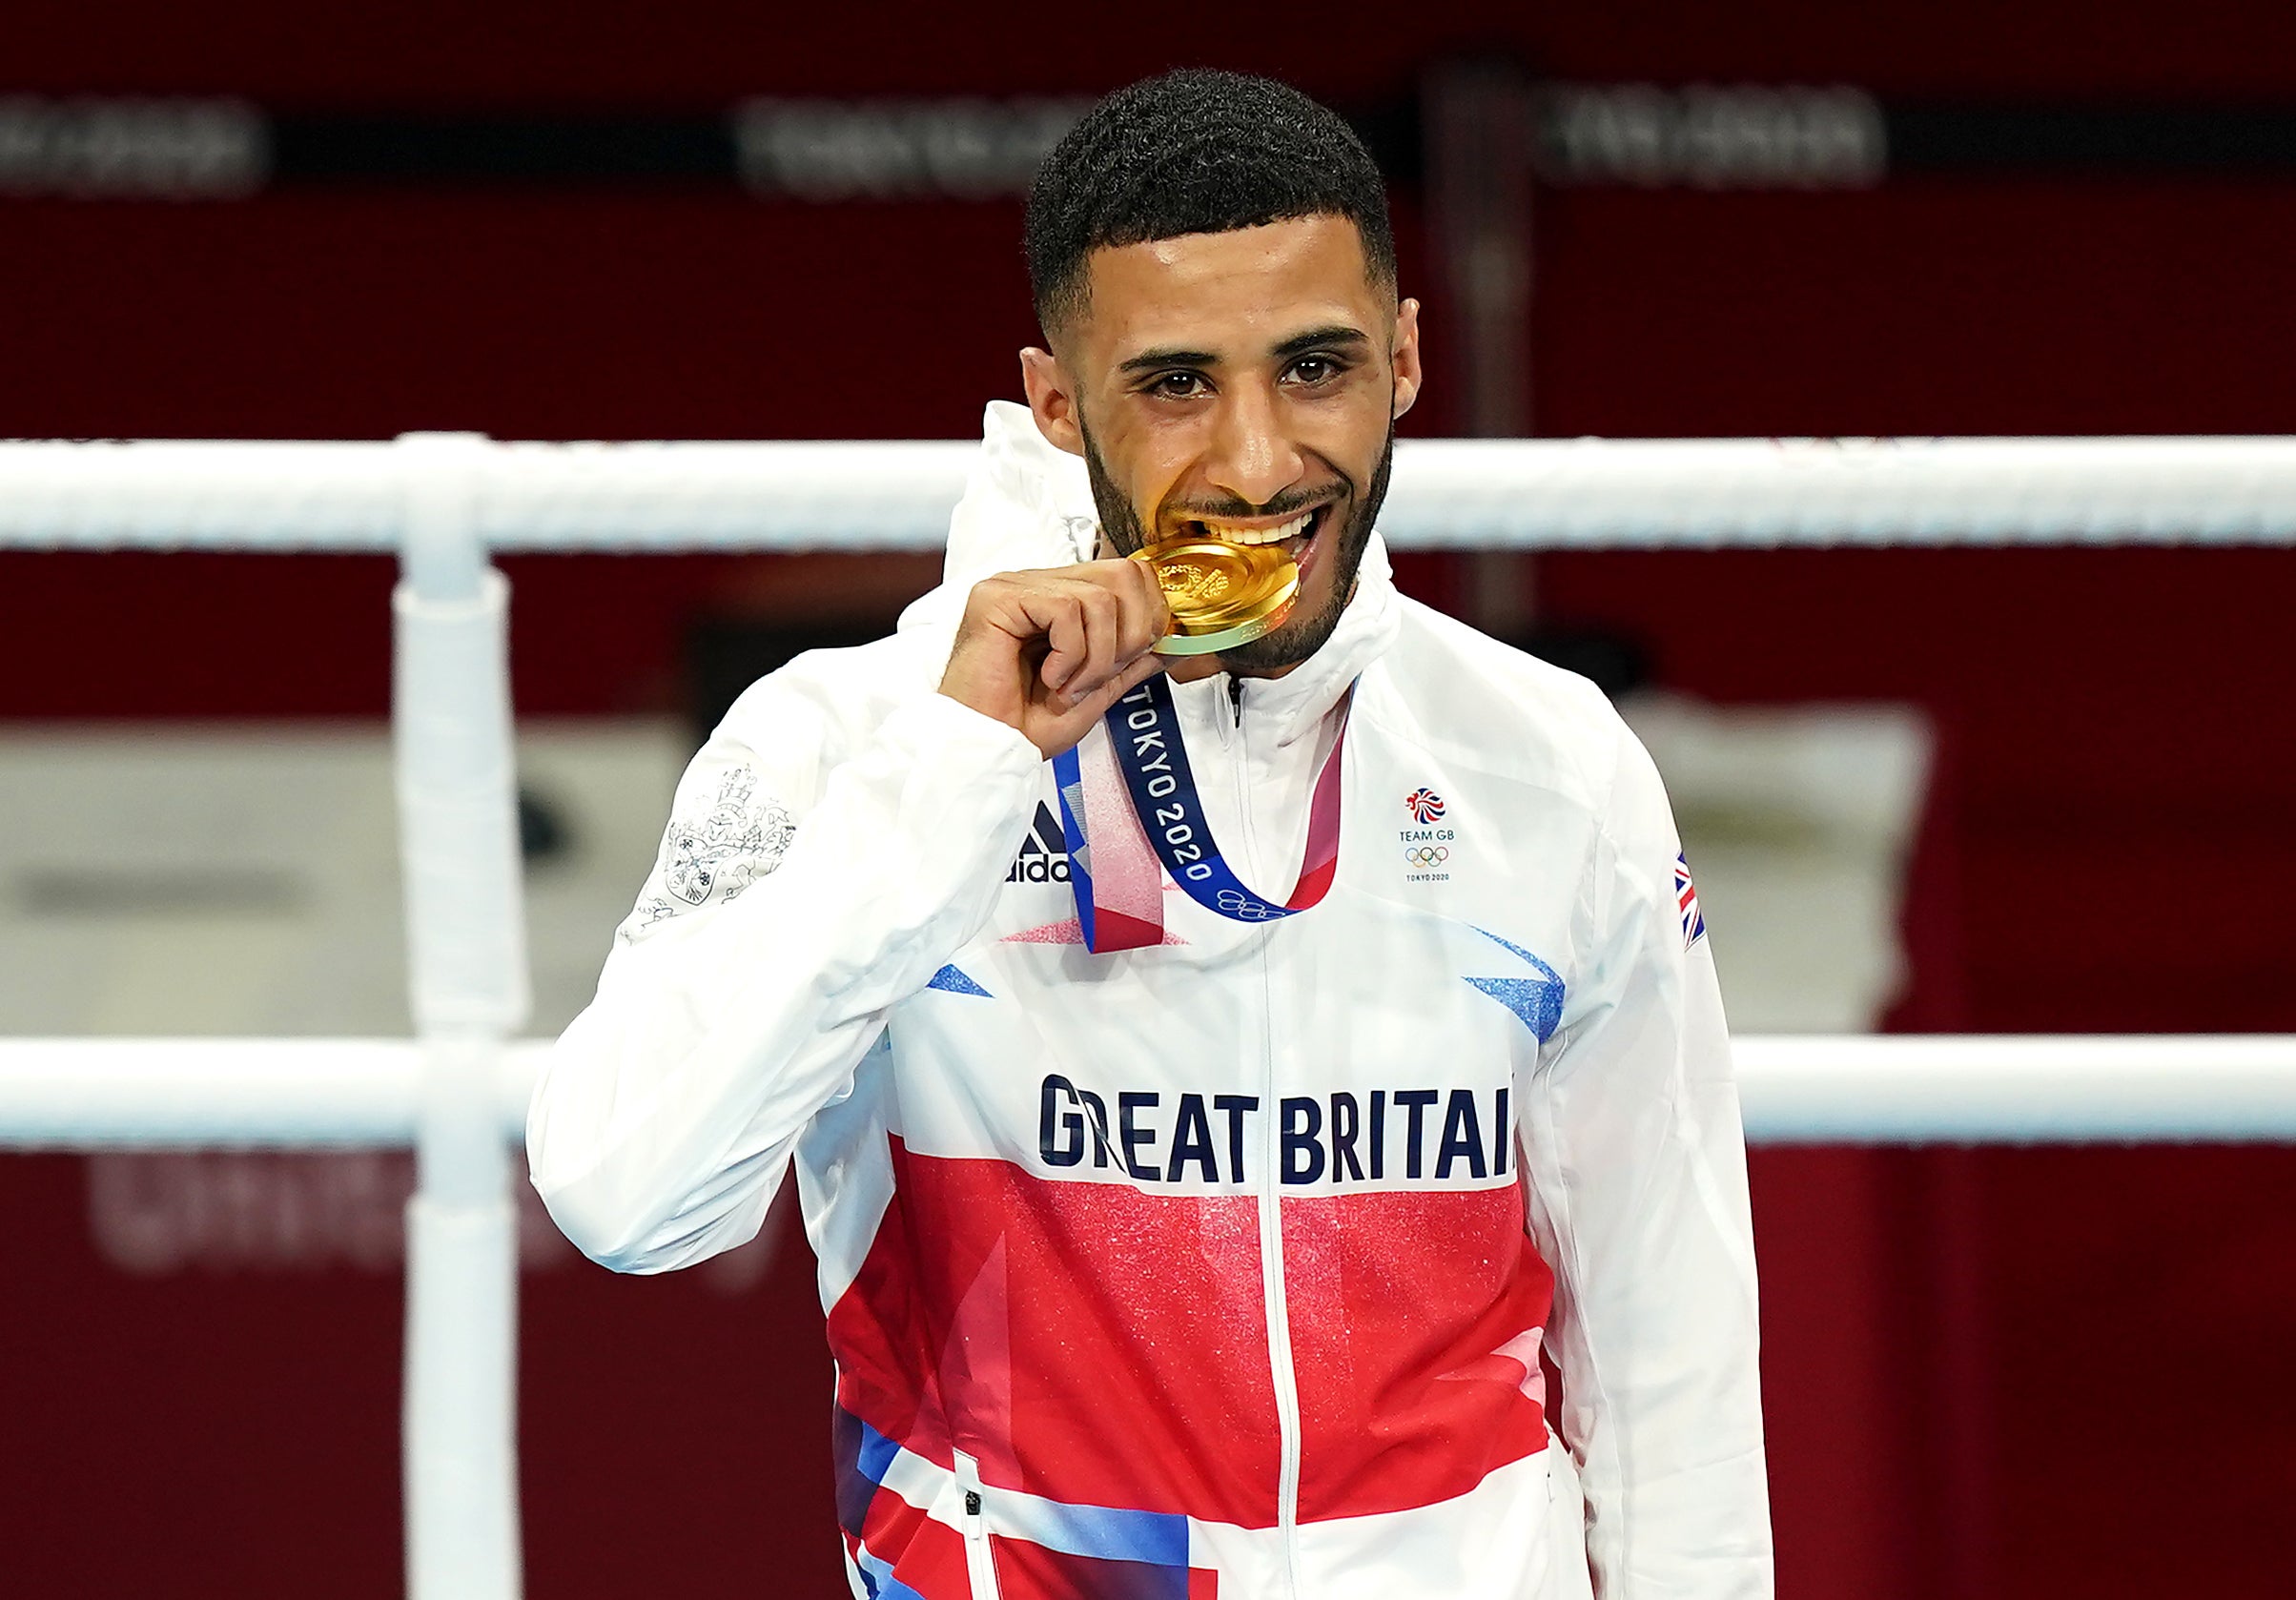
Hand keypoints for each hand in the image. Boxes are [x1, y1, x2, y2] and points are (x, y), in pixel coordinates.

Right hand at [939, 558, 1170, 756]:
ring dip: (1096, 657)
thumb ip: (1130, 663)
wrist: (986, 751)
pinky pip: (1065, 609)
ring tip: (1068, 687)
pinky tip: (1049, 678)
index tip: (1128, 663)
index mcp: (1062, 598)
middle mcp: (1040, 583)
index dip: (1148, 617)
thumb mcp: (1095, 693)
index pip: (1131, 573)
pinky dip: (1070, 654)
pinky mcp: (998, 597)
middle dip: (1130, 636)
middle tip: (1098, 677)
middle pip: (1125, 573)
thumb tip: (1173, 644)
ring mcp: (1018, 585)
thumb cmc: (1025, 727)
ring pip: (1099, 597)